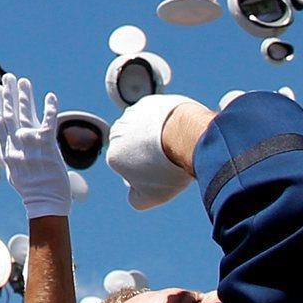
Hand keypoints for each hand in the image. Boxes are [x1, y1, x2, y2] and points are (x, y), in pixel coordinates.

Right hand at [0, 73, 72, 219]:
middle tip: (8, 77)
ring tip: (23, 81)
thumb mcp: (10, 170)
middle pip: (10, 115)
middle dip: (8, 95)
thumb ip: (0, 150)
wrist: (46, 203)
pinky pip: (48, 123)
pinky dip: (49, 108)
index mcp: (6, 151)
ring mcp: (31, 146)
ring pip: (25, 115)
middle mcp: (16, 145)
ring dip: (25, 96)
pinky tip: (50, 96)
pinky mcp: (48, 147)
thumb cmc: (29, 188)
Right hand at [107, 93, 200, 210]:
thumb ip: (136, 200)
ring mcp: (133, 115)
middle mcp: (117, 132)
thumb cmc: (169, 168)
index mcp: (114, 155)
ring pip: (144, 130)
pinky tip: (178, 131)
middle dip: (148, 153)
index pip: (128, 168)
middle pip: (134, 147)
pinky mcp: (150, 103)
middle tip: (169, 160)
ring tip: (176, 145)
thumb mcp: (152, 197)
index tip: (162, 175)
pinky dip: (165, 122)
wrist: (188, 136)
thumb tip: (133, 194)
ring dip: (155, 136)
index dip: (146, 173)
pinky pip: (156, 116)